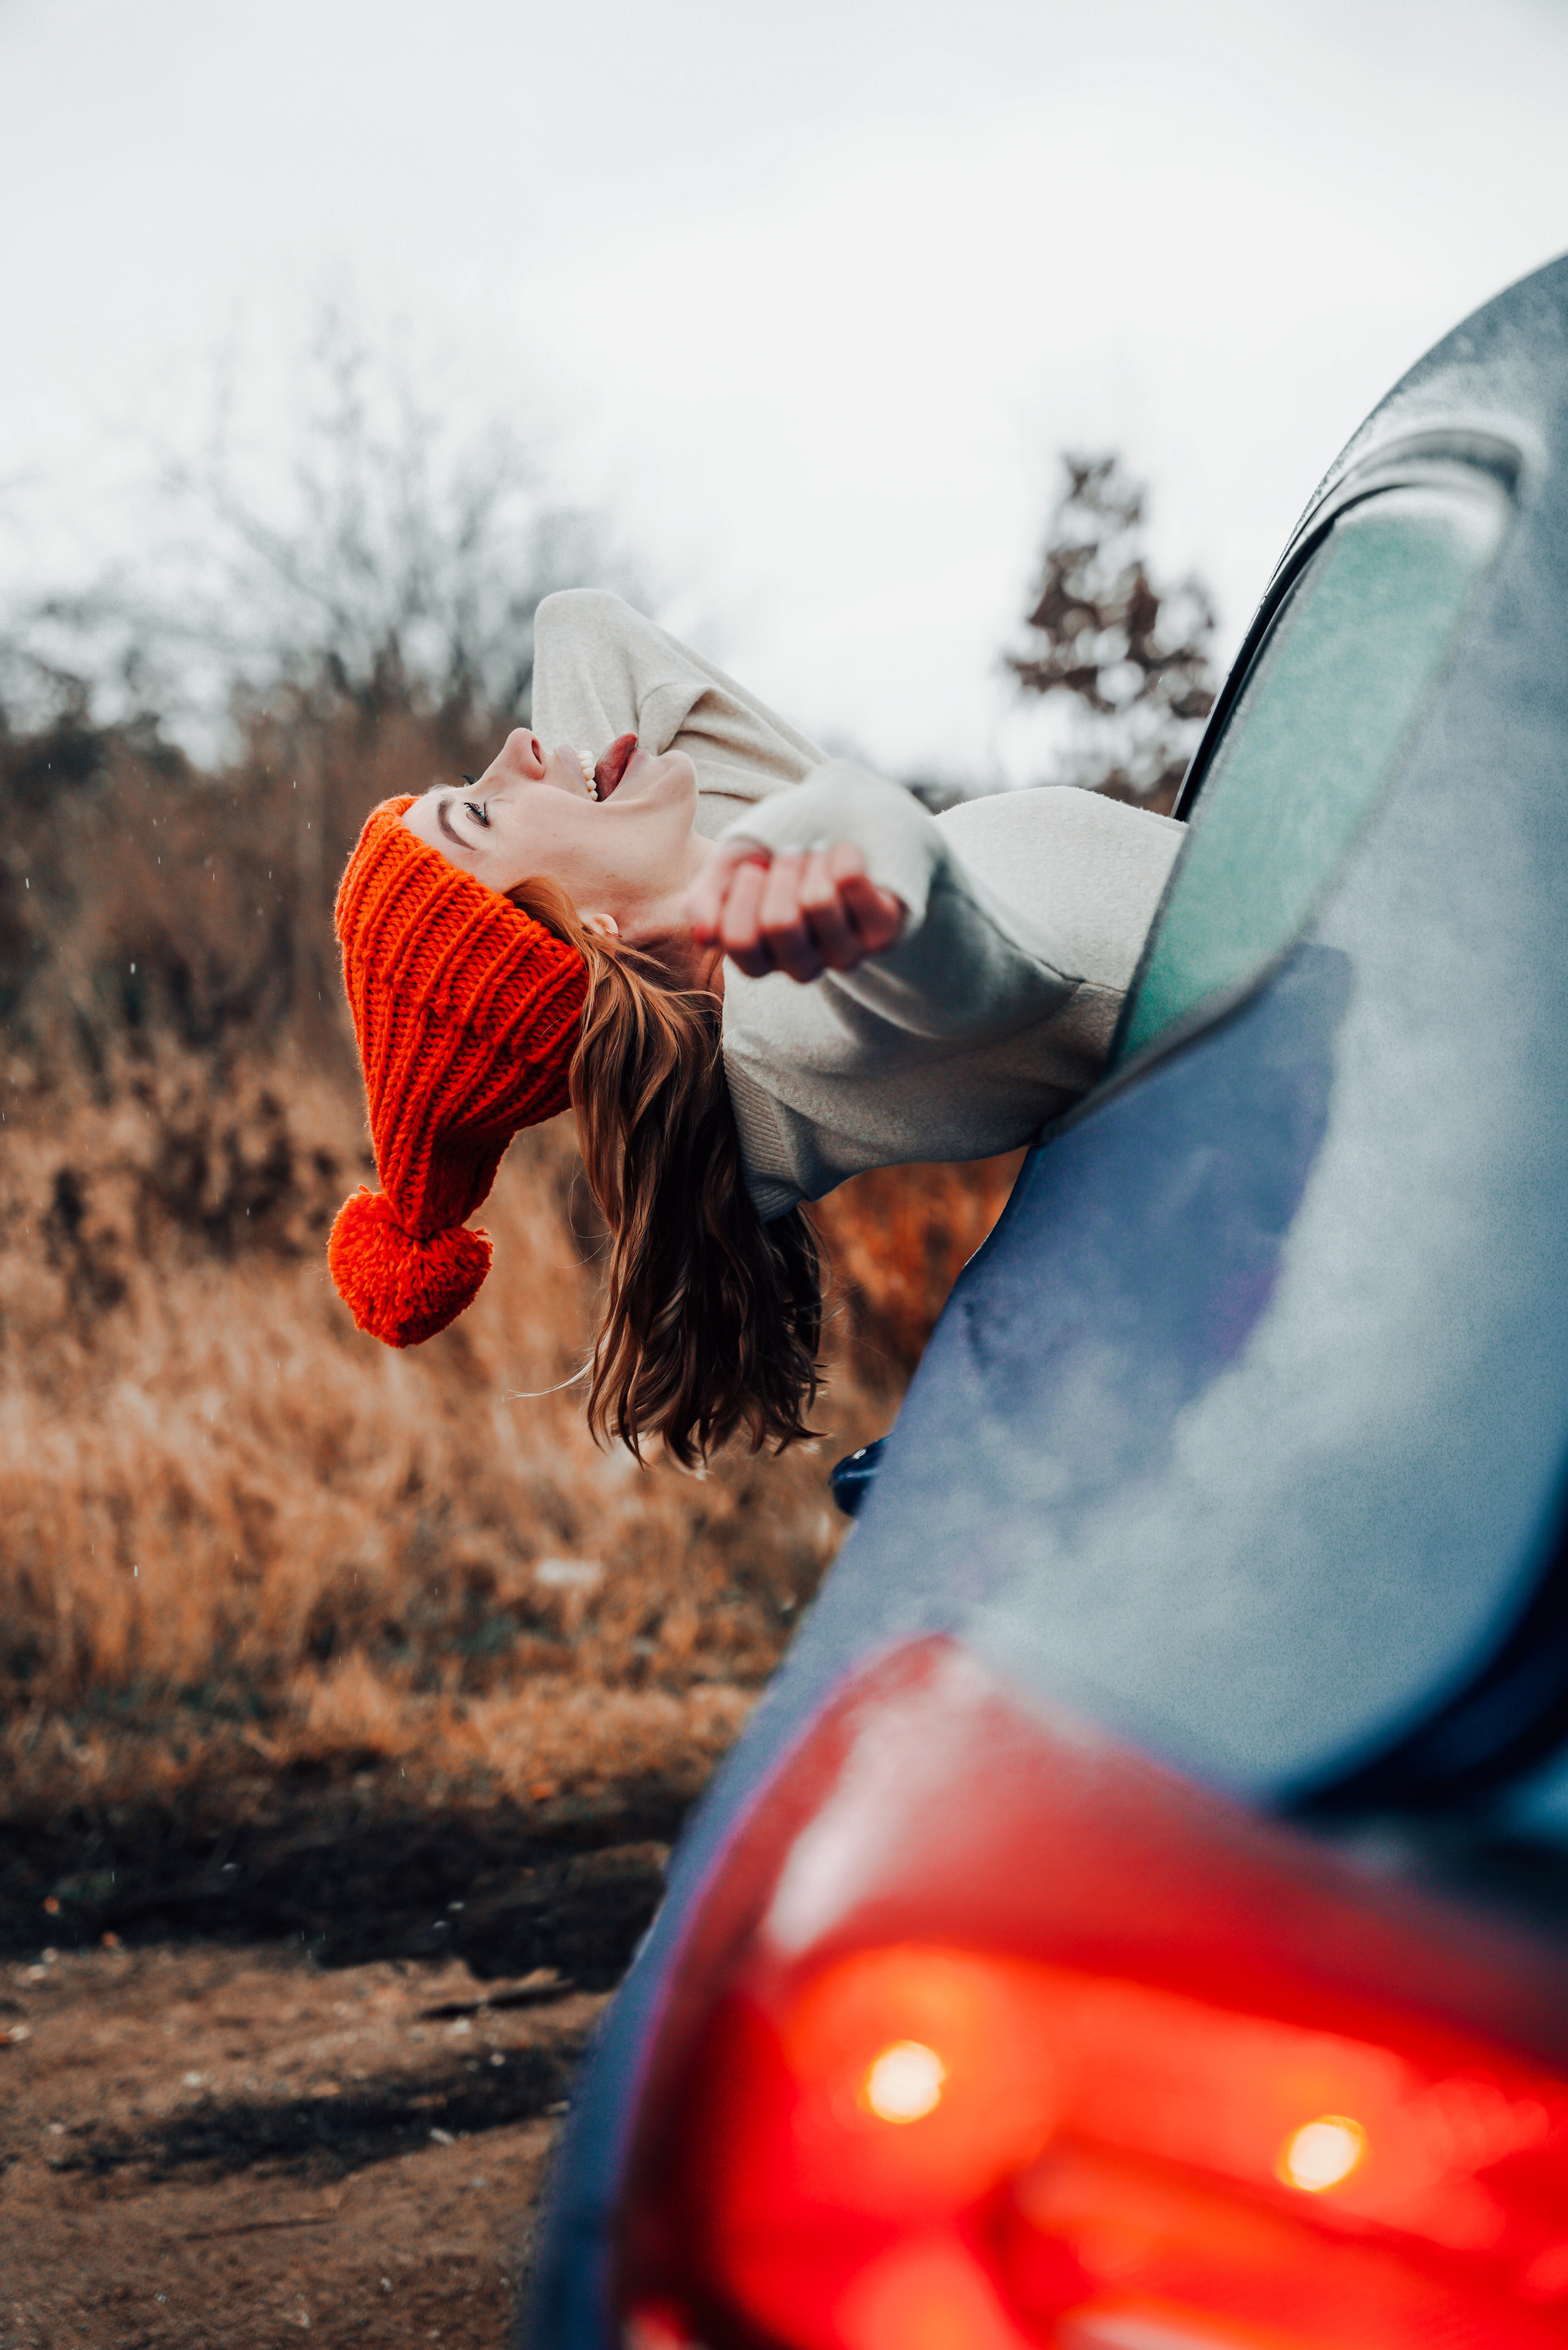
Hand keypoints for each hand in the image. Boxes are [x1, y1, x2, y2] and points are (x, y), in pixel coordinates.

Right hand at [686, 839, 906, 981]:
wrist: (841, 817)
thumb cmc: (778, 846)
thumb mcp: (732, 863)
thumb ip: (706, 897)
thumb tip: (704, 935)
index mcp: (759, 957)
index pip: (739, 941)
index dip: (741, 892)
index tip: (754, 867)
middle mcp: (801, 966)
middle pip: (780, 922)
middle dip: (782, 869)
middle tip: (792, 856)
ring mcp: (844, 953)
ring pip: (818, 901)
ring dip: (813, 861)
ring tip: (818, 856)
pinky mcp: (881, 932)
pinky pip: (852, 884)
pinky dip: (843, 854)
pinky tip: (844, 855)